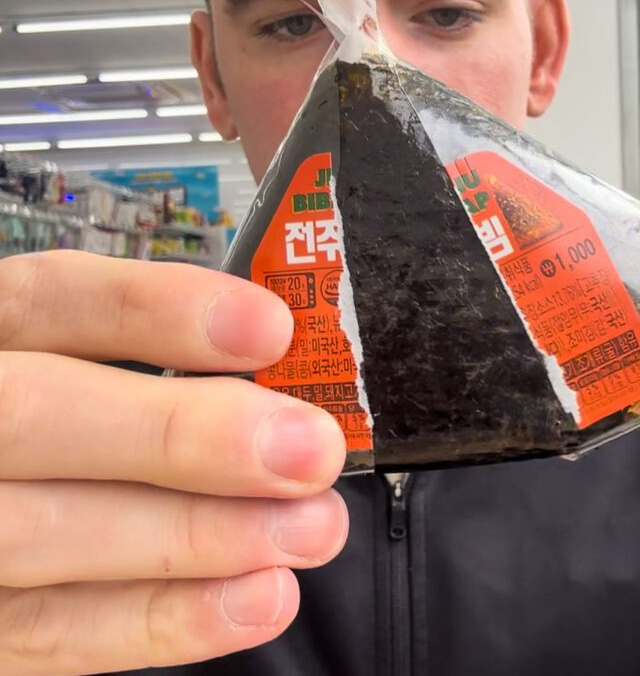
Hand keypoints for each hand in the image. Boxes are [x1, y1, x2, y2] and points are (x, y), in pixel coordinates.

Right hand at [0, 250, 347, 675]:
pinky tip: (258, 597)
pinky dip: (161, 621)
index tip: (271, 328)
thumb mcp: (72, 357)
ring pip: (43, 535)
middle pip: (39, 415)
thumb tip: (277, 367)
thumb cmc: (58, 419)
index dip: (160, 310)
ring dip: (197, 537)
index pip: (51, 298)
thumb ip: (146, 354)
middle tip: (309, 450)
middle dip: (186, 434)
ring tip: (308, 528)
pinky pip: (50, 633)